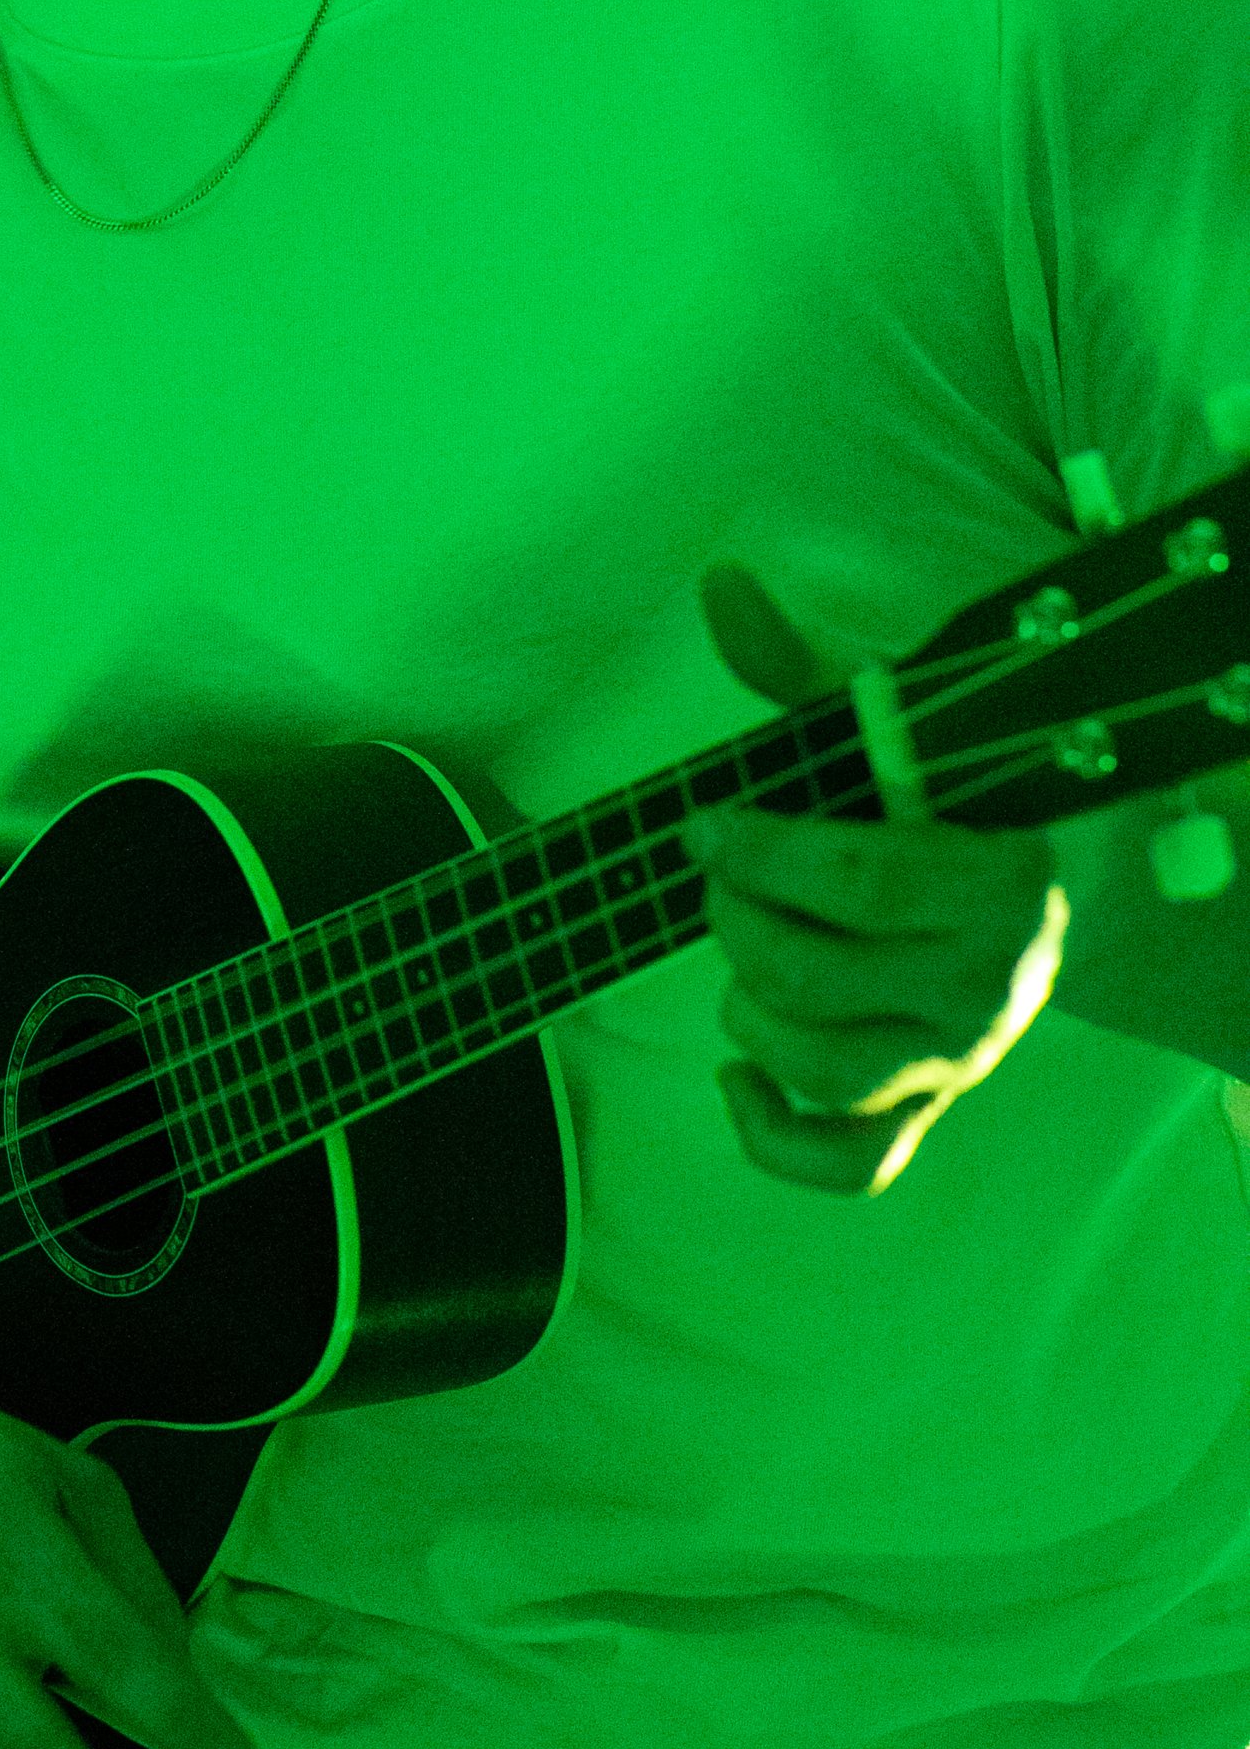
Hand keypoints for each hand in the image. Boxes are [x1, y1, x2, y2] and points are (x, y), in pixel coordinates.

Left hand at [695, 562, 1066, 1195]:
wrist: (1042, 891)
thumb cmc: (939, 801)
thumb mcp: (890, 729)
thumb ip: (804, 667)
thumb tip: (719, 584)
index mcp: (1000, 880)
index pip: (858, 879)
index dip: (759, 850)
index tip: (705, 823)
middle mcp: (994, 985)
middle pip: (816, 980)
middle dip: (736, 922)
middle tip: (722, 877)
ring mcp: (962, 1059)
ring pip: (824, 1074)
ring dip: (746, 1014)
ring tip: (741, 956)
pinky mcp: (930, 1109)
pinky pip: (850, 1164)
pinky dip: (773, 1134)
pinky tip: (735, 1072)